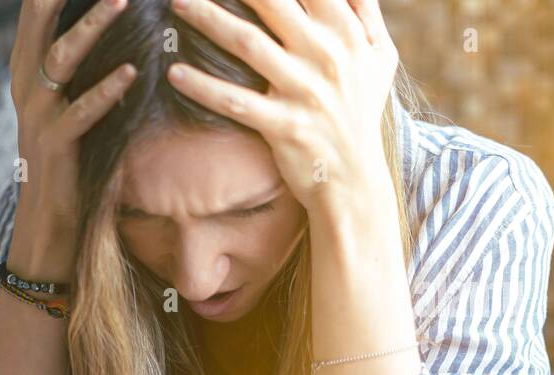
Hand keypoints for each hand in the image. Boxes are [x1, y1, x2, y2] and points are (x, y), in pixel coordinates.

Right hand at [8, 0, 137, 277]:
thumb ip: (77, 60)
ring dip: (92, 26)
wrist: (50, 216)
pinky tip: (131, 71)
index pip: (36, 12)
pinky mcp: (55, 145)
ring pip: (60, 58)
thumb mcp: (68, 98)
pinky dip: (106, 91)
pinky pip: (81, 112)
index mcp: (28, 67)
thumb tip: (110, 17)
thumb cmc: (69, 150)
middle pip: (40, 22)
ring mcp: (37, 114)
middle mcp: (26, 84)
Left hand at [165, 0, 398, 216]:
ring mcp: (303, 90)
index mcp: (346, 31)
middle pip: (271, 2)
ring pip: (247, 43)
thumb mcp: (379, 57)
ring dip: (207, 19)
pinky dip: (203, 87)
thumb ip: (365, 12)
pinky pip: (235, 102)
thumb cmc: (362, 110)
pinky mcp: (282, 126)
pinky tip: (174, 73)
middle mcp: (326, 54)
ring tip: (177, 3)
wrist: (354, 178)